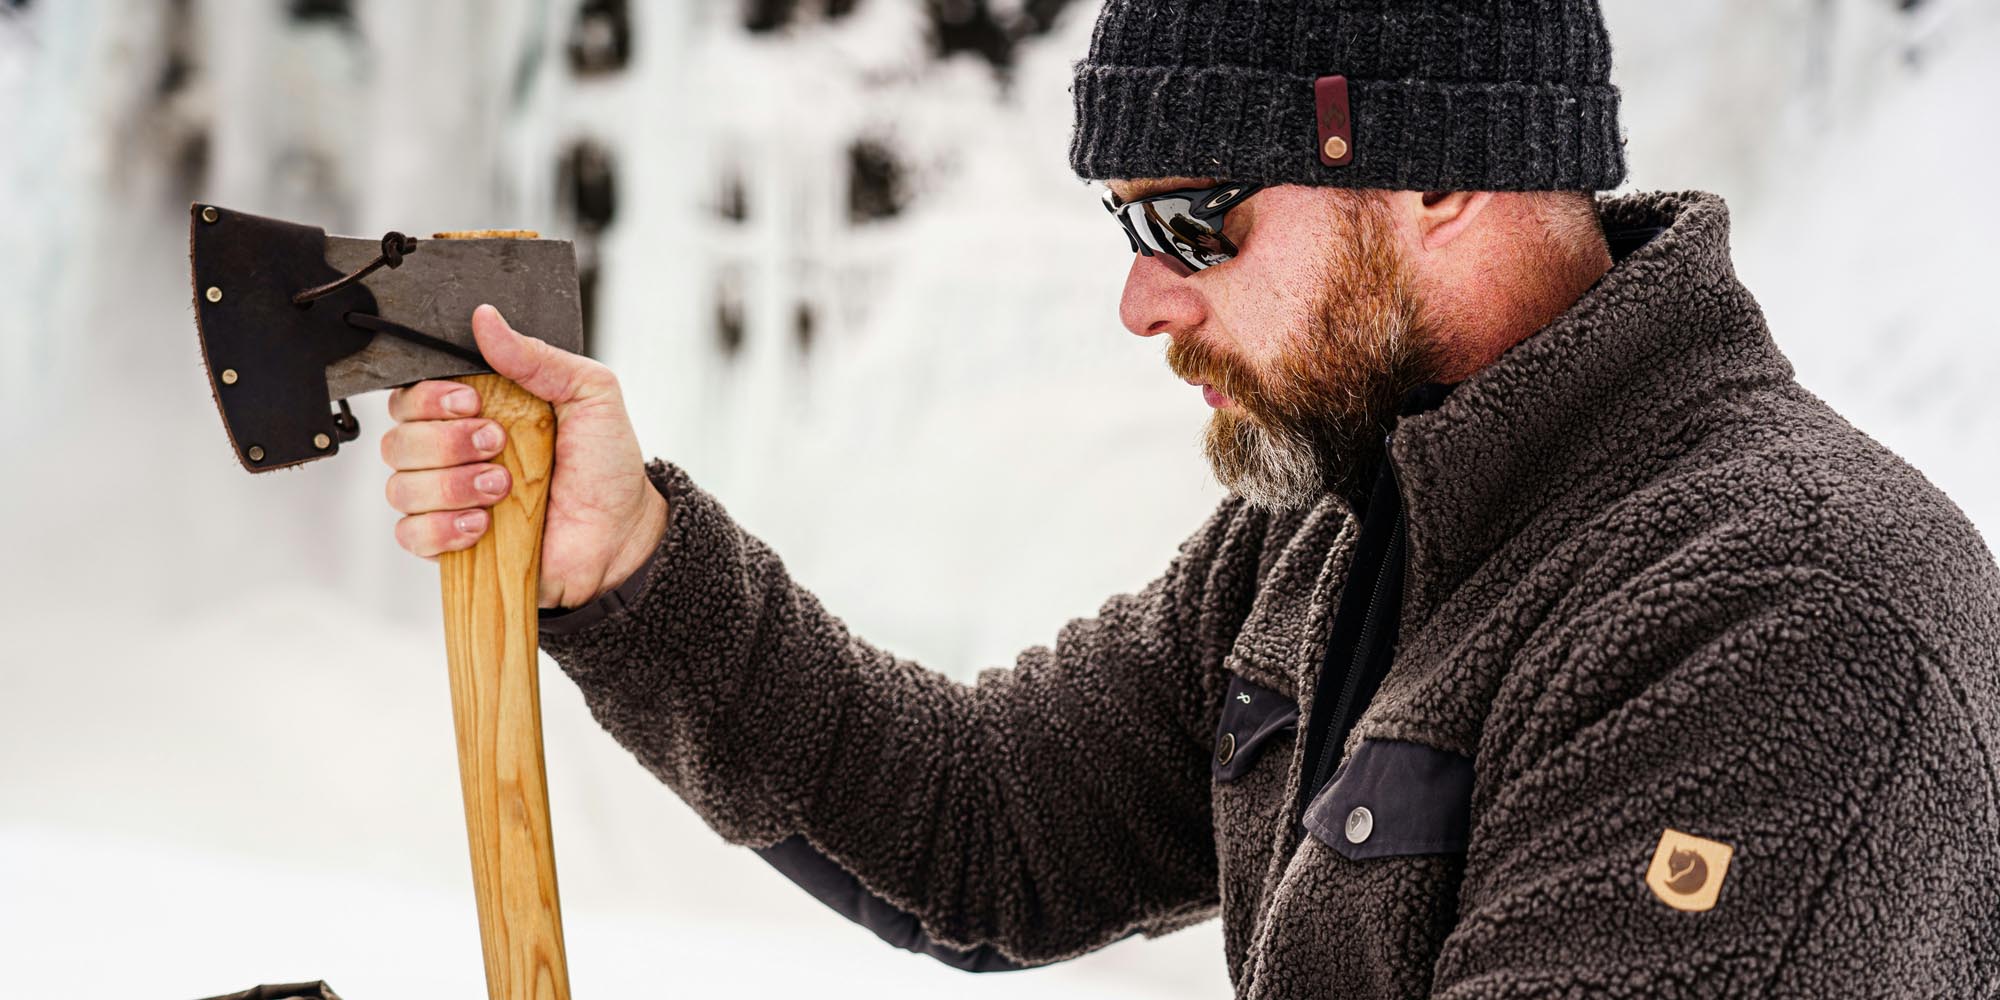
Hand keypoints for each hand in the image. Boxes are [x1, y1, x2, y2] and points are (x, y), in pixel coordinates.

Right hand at [380, 303, 669, 609]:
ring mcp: (448, 500)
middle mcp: (452, 452)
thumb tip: (486, 319)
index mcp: (475, 411)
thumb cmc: (605, 464)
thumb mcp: (588, 393)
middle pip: (398, 440)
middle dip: (446, 442)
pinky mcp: (450, 544)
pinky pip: (411, 535)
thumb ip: (536, 356)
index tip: (472, 402)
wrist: (623, 532)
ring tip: (501, 487)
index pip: (412, 396)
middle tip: (497, 444)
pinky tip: (482, 524)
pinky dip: (442, 528)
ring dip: (451, 485)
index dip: (430, 398)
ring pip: (401, 487)